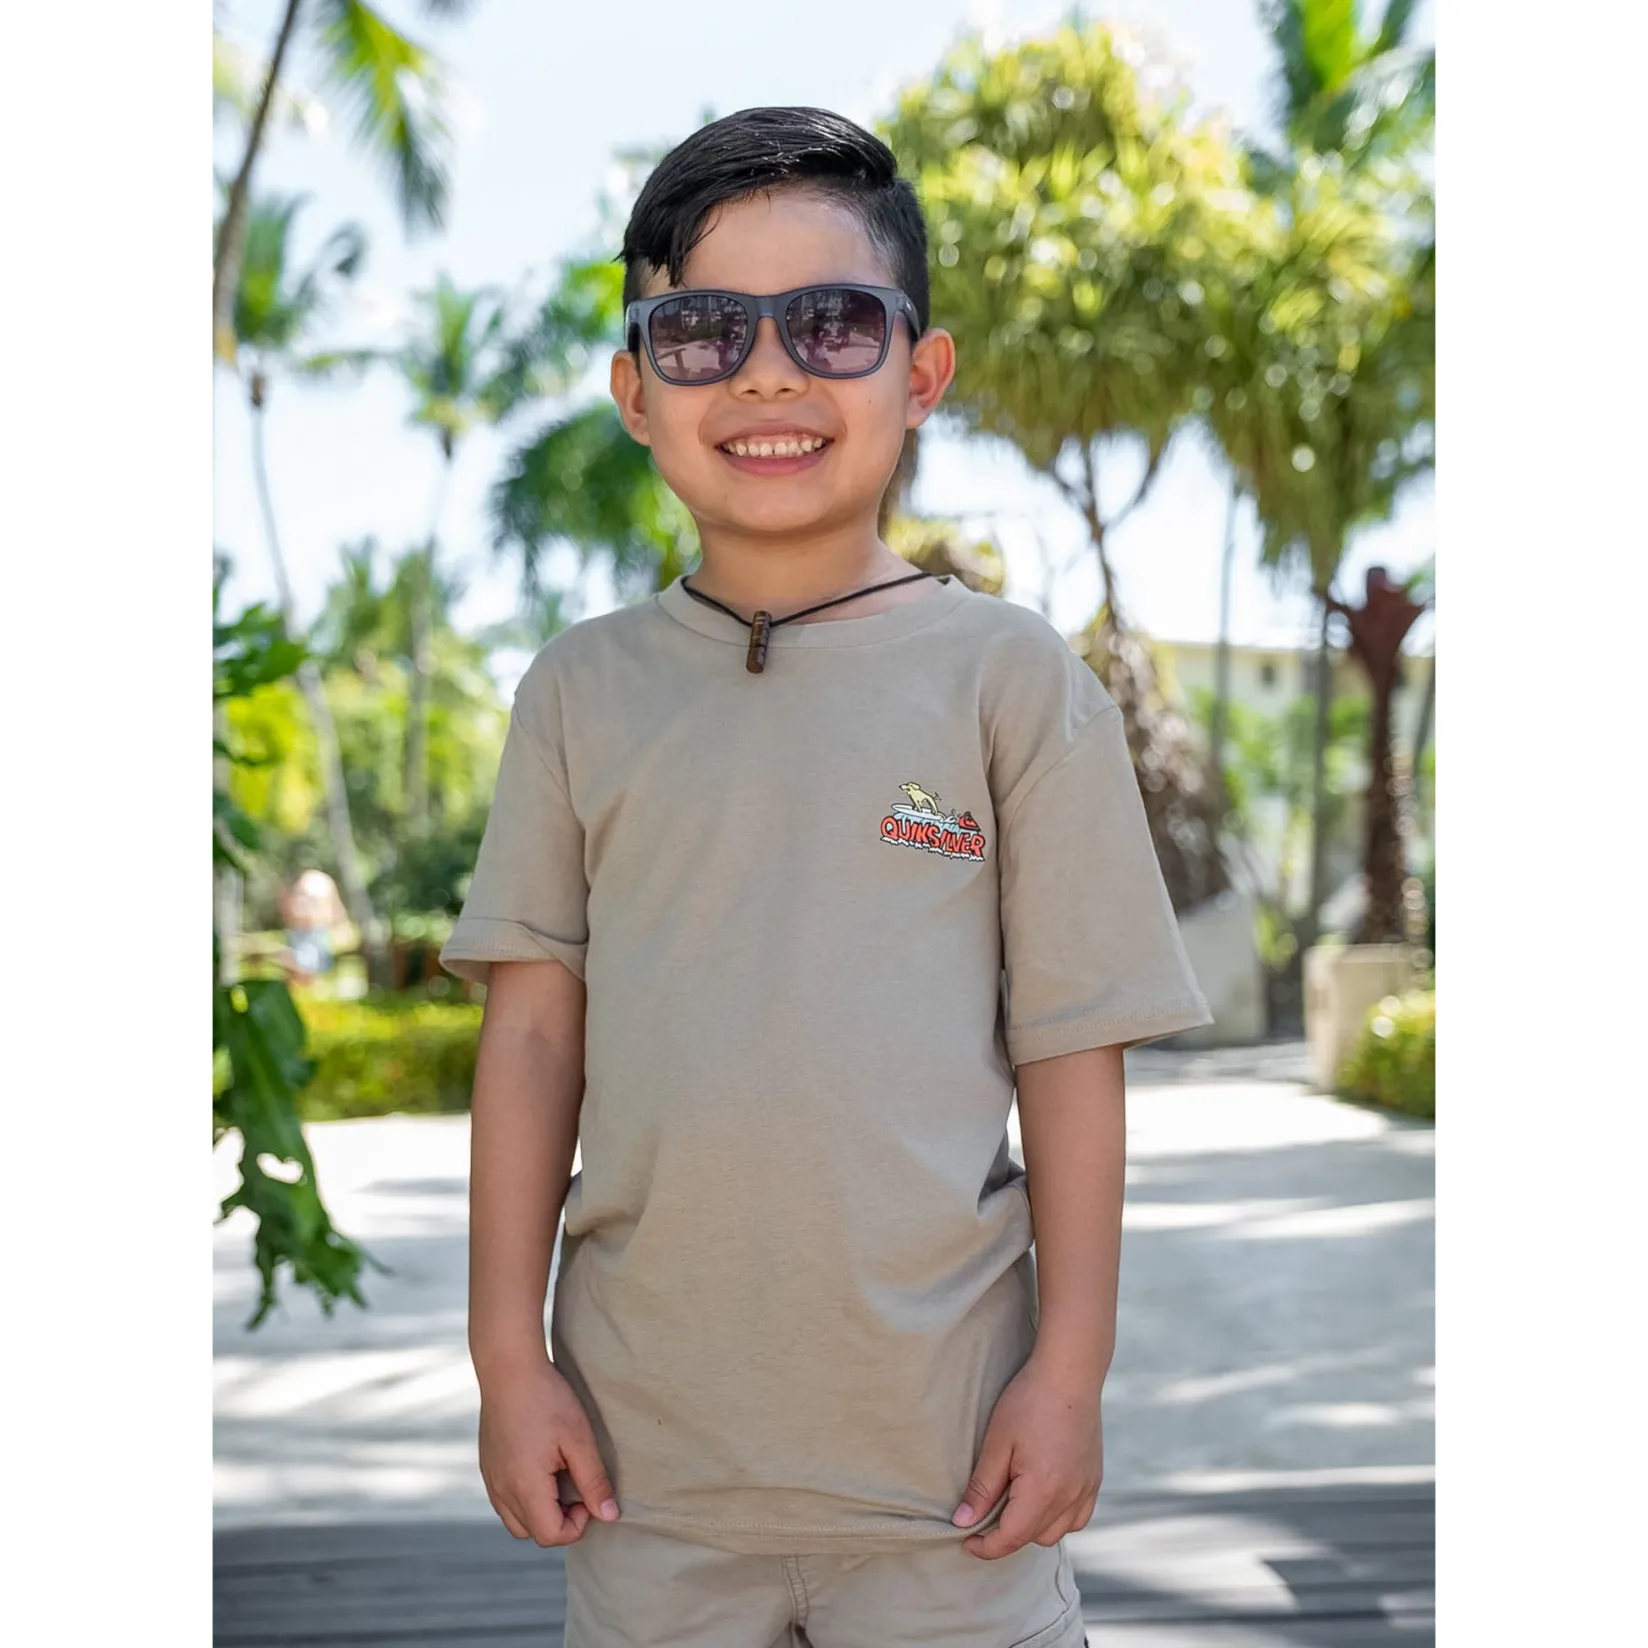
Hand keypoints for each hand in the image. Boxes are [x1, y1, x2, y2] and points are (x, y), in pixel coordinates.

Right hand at [477, 1359, 619, 1546]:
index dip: (577, 1524)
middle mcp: (501, 1490)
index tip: (588, 1492)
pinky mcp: (488, 1467)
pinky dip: (525, 1497)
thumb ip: (594, 1481)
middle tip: (575, 1483)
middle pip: (533, 1533)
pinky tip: (541, 1465)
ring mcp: (491, 1479)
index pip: (551, 1536)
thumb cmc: (547, 1399)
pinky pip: (505, 1501)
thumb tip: (609, 1516)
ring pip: (516, 1520)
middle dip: (559, 1519)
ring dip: (541, 1511)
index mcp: (524, 1487)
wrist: (508, 1368)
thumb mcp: (578, 1439)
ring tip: (558, 1475)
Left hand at [951, 1356, 1102, 1559]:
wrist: (1069, 1373)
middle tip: (984, 1514)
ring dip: (1033, 1528)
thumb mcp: (997, 1442)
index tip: (967, 1540)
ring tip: (1012, 1503)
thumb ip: (981, 1487)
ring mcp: (1087, 1489)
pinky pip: (1077, 1518)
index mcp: (1043, 1490)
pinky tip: (1042, 1497)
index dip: (986, 1546)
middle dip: (1007, 1535)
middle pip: (1034, 1538)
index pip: (1012, 1538)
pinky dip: (1057, 1518)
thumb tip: (962, 1522)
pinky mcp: (1094, 1480)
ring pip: (1057, 1532)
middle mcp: (1070, 1496)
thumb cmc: (1029, 1401)